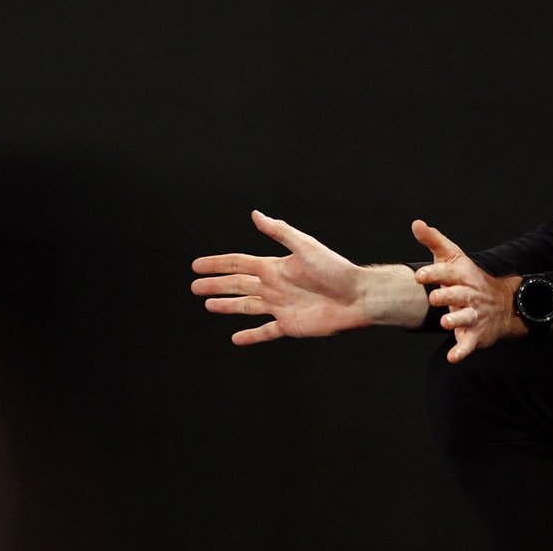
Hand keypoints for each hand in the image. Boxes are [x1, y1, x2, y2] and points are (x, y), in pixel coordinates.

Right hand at [192, 211, 389, 343]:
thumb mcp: (305, 246)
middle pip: (236, 285)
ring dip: (227, 306)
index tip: (196, 265)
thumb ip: (279, 232)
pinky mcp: (289, 325)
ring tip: (208, 305)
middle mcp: (273, 286)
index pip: (237, 264)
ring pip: (246, 306)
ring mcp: (280, 307)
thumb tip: (255, 215)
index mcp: (273, 267)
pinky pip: (265, 331)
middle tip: (194, 285)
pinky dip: (250, 336)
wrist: (358, 297)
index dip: (216, 264)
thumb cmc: (335, 269)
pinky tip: (236, 338)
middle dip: (215, 284)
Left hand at [412, 219, 522, 362]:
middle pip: (458, 294)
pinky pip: (469, 344)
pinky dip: (462, 351)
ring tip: (446, 322)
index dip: (434, 274)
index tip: (419, 276)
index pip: (448, 273)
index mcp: (461, 276)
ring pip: (466, 318)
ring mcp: (473, 315)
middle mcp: (469, 294)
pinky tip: (452, 358)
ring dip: (457, 320)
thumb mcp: (453, 257)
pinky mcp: (475, 334)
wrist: (504, 304)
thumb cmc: (468, 278)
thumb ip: (434, 241)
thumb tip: (416, 223)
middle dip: (447, 296)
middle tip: (434, 297)